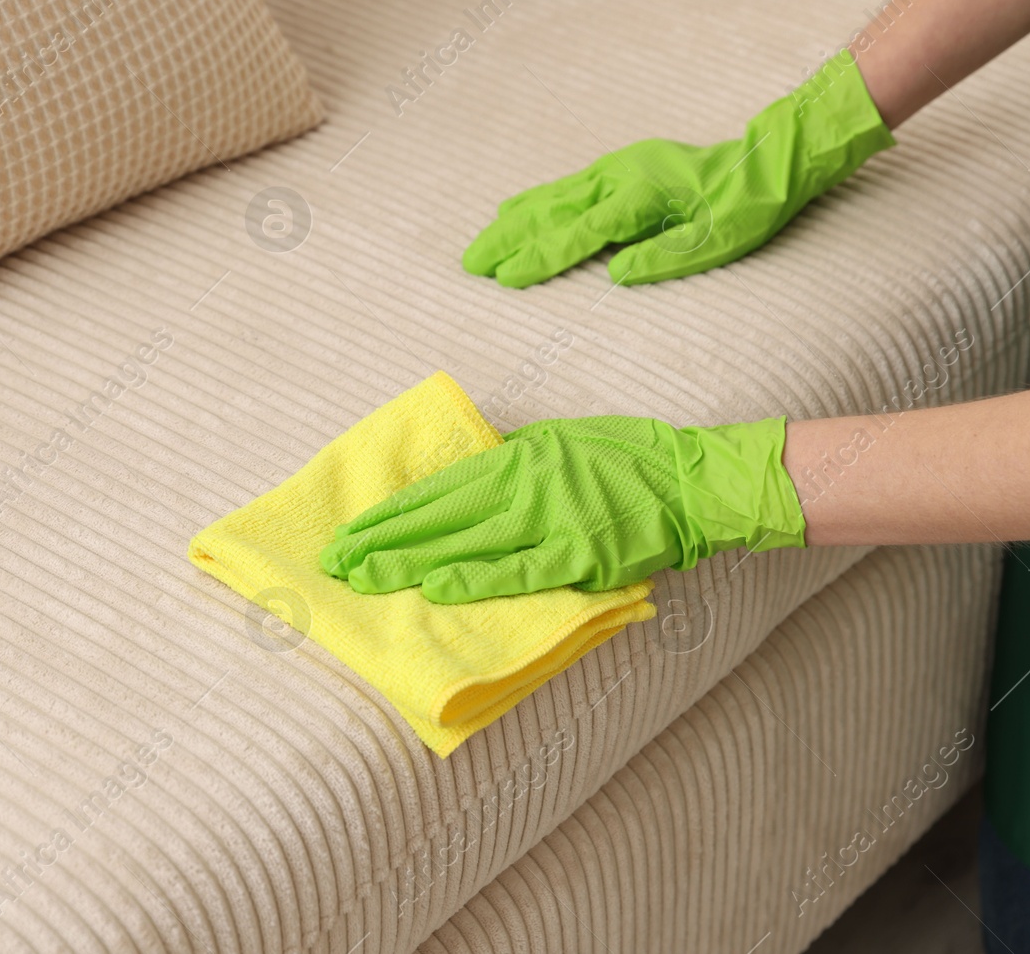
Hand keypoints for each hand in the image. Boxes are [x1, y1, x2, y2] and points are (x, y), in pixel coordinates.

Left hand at [319, 415, 806, 602]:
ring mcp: (552, 517)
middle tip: (337, 563)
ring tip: (365, 579)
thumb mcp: (560, 444)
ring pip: (466, 541)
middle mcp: (525, 483)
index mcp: (518, 457)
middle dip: (384, 540)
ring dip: (411, 561)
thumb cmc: (627, 459)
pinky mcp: (580, 553)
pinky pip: (518, 569)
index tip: (352, 533)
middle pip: (440, 515)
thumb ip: (514, 465)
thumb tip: (467, 485)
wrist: (692, 480)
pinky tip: (436, 587)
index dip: (392, 514)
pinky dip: (476, 577)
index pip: (439, 489)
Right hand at [461, 50, 892, 287]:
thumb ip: (666, 257)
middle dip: (509, 239)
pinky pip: (567, 188)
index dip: (541, 257)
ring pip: (553, 197)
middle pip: (552, 212)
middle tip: (472, 264)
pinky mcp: (621, 168)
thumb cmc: (747, 206)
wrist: (767, 161)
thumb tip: (615, 275)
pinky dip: (535, 202)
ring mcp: (618, 168)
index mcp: (642, 196)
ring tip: (481, 244)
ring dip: (513, 221)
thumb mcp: (718, 240)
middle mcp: (621, 176)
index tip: (507, 278)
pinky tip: (514, 210)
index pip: (581, 234)